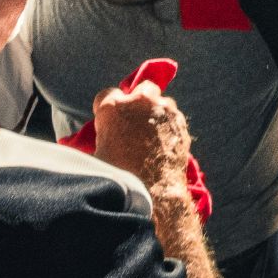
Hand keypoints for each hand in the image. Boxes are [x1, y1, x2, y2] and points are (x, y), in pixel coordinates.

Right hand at [91, 79, 193, 195]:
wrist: (154, 189)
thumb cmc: (119, 176)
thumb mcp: (97, 155)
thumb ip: (101, 137)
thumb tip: (102, 140)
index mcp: (111, 108)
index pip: (107, 94)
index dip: (109, 108)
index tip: (111, 119)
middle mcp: (139, 102)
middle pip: (142, 88)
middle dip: (139, 100)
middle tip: (136, 120)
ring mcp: (163, 109)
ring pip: (161, 102)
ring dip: (157, 113)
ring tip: (152, 134)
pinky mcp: (180, 121)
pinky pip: (173, 117)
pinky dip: (169, 125)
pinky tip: (164, 142)